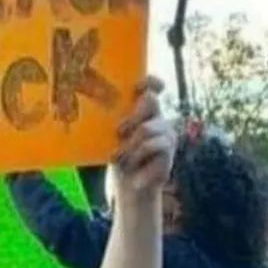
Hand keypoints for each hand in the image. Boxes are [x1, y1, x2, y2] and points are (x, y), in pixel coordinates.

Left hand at [112, 78, 174, 195]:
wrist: (130, 185)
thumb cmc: (118, 157)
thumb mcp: (111, 138)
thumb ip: (112, 123)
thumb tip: (98, 110)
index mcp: (142, 110)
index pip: (152, 87)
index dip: (149, 81)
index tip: (138, 85)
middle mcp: (157, 117)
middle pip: (151, 101)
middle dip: (132, 116)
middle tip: (118, 132)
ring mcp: (167, 132)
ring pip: (146, 128)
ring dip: (129, 145)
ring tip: (118, 158)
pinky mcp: (170, 149)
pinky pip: (151, 146)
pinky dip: (137, 157)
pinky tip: (131, 167)